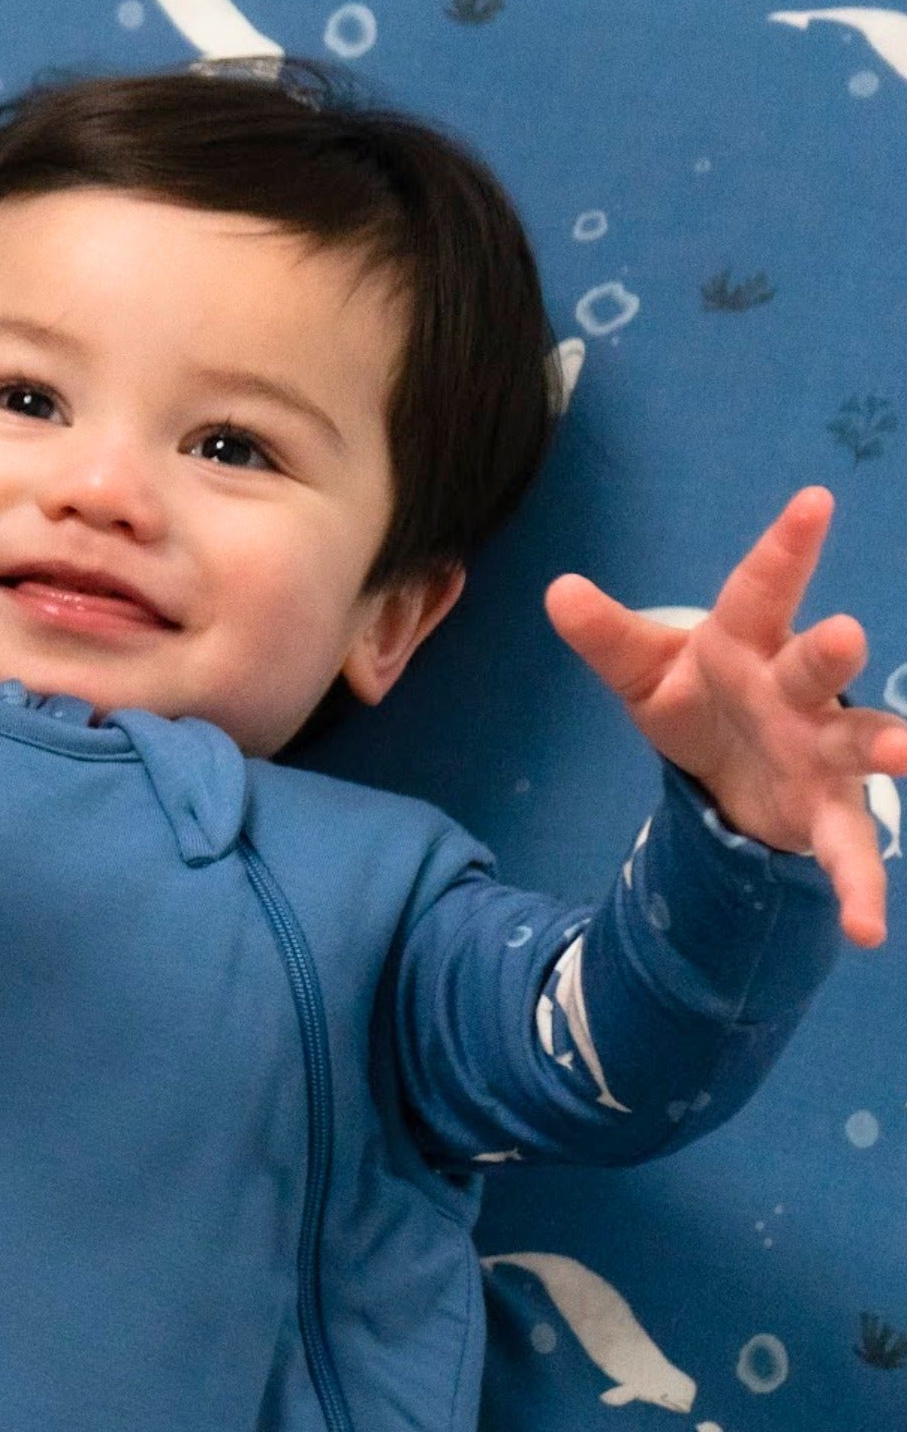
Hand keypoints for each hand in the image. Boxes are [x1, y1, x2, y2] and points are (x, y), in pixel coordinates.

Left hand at [543, 486, 906, 948]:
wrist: (728, 761)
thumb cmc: (694, 694)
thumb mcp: (641, 672)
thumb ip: (607, 637)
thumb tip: (557, 590)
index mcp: (742, 643)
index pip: (759, 591)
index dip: (783, 548)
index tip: (812, 502)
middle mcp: (791, 690)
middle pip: (810, 668)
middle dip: (827, 654)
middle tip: (845, 636)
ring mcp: (818, 749)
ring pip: (856, 742)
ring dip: (884, 746)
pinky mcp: (825, 810)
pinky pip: (849, 849)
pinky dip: (861, 884)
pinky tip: (868, 929)